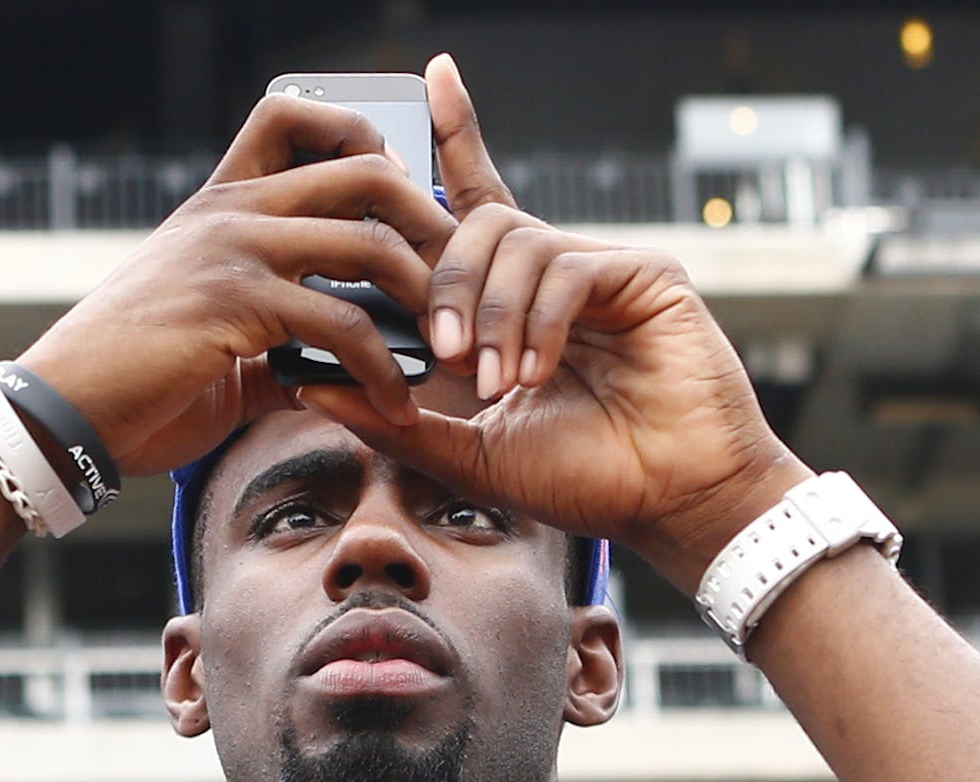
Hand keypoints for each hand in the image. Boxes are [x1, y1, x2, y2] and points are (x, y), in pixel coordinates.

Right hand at [15, 94, 455, 476]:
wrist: (63, 411)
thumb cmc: (135, 381)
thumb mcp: (219, 346)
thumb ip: (283, 345)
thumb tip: (343, 378)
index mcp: (221, 204)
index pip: (294, 116)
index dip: (362, 137)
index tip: (402, 202)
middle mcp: (232, 212)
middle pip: (364, 169)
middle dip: (430, 223)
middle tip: (460, 283)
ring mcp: (234, 251)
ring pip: (368, 242)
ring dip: (425, 298)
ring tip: (448, 349)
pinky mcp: (236, 304)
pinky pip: (342, 324)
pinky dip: (383, 370)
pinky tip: (395, 404)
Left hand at [297, 54, 810, 593]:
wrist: (670, 504)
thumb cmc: (582, 479)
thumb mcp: (468, 450)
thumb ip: (393, 418)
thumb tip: (309, 387)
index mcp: (514, 304)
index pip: (471, 207)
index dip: (453, 141)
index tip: (431, 80)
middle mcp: (554, 275)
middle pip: (476, 225)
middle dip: (444, 283)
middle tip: (444, 353)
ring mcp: (601, 271)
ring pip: (515, 243)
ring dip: (491, 314)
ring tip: (496, 381)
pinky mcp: (647, 274)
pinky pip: (567, 269)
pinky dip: (539, 323)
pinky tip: (536, 373)